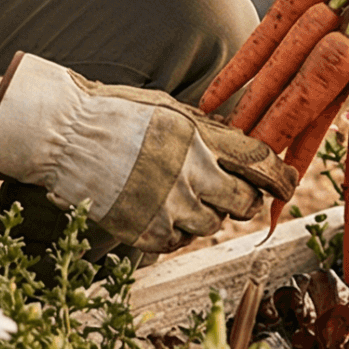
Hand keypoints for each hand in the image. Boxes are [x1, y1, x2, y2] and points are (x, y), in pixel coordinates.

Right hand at [0, 52, 293, 253]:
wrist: (61, 137)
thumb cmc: (112, 113)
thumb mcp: (167, 107)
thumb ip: (208, 128)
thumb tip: (245, 142)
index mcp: (200, 136)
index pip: (261, 162)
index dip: (281, 176)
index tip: (287, 183)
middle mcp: (191, 173)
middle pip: (244, 202)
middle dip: (244, 200)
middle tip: (232, 194)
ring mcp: (169, 207)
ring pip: (212, 224)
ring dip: (204, 213)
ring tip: (175, 192)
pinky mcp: (147, 233)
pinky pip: (178, 241)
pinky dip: (174, 229)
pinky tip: (154, 207)